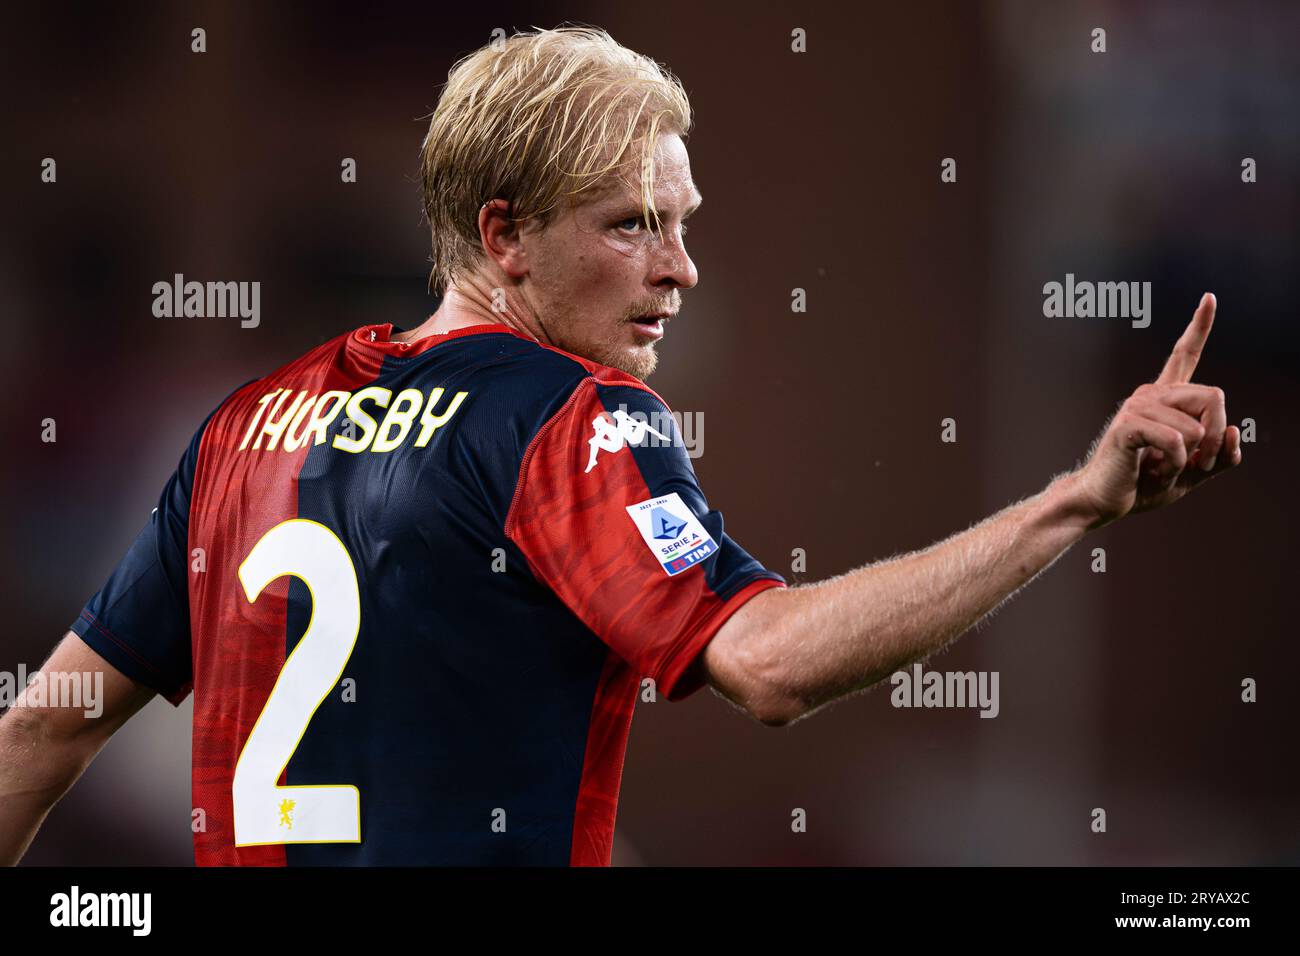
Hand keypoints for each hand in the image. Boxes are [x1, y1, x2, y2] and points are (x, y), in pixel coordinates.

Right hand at [1070, 292, 1241, 528]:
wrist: (1103, 501)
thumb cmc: (1143, 485)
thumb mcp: (1192, 472)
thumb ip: (1219, 456)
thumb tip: (1231, 431)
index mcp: (1165, 400)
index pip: (1184, 355)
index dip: (1199, 326)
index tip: (1209, 297)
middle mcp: (1151, 395)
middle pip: (1214, 396)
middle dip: (1216, 438)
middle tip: (1197, 464)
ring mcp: (1137, 407)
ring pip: (1197, 426)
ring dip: (1190, 460)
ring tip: (1163, 471)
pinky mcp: (1127, 426)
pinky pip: (1175, 441)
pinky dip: (1174, 465)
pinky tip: (1153, 471)